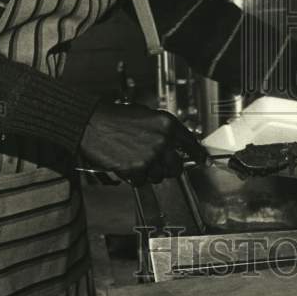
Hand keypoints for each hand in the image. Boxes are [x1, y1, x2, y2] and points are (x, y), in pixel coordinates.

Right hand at [78, 102, 207, 185]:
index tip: (203, 160)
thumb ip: (163, 129)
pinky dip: (136, 177)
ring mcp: (150, 156)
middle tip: (161, 164)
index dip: (198, 154)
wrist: (92, 123)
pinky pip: (142, 181)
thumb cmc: (115, 116)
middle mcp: (162, 140)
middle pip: (177, 166)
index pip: (191, 143)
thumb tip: (175, 142)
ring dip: (151, 172)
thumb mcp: (146, 114)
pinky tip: (128, 165)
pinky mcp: (136, 169)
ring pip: (160, 176)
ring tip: (138, 160)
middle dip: (170, 168)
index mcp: (167, 124)